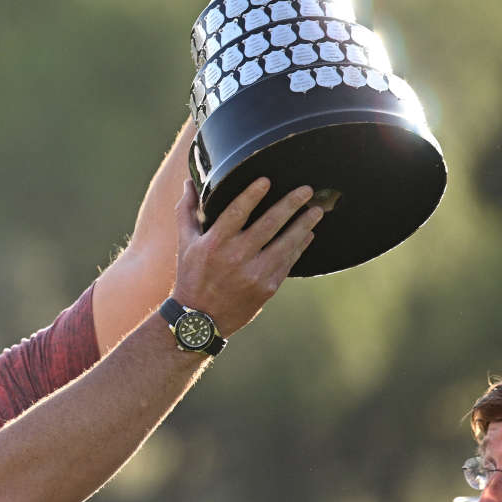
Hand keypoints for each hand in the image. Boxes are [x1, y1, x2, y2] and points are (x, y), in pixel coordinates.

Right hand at [169, 176, 319, 336]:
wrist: (201, 320)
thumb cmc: (191, 277)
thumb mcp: (185, 244)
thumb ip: (187, 212)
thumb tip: (188, 183)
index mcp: (214, 244)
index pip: (236, 212)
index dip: (252, 194)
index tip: (267, 180)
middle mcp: (236, 257)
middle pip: (269, 224)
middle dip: (291, 204)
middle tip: (307, 190)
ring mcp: (254, 274)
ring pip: (286, 243)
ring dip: (304, 225)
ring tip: (316, 211)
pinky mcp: (268, 288)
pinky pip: (288, 262)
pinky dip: (299, 247)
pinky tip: (307, 236)